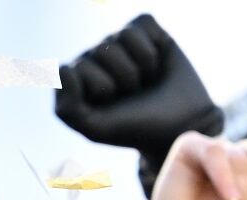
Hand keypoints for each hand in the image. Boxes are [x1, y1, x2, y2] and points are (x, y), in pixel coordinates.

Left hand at [55, 14, 221, 184]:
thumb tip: (66, 68)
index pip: (71, 68)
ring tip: (146, 82)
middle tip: (134, 96)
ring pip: (120, 37)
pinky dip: (151, 48)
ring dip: (140, 67)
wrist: (180, 126)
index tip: (112, 107)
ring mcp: (121, 43)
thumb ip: (67, 108)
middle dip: (122, 80)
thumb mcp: (95, 129)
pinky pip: (140, 23)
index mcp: (80, 78)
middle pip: (99, 51)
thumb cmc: (135, 128)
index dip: (97, 89)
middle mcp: (97, 57)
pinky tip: (156, 64)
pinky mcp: (146, 31)